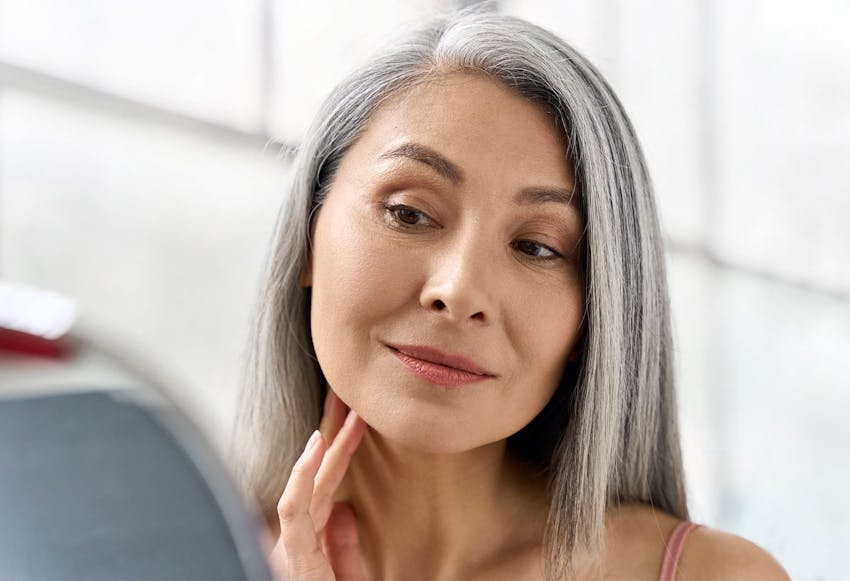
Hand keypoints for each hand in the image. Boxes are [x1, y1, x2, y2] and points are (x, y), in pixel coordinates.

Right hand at [268, 390, 367, 579]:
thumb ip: (345, 550)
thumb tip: (346, 511)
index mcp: (312, 543)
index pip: (327, 487)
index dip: (340, 450)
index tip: (356, 419)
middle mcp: (298, 541)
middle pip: (317, 479)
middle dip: (332, 435)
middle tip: (347, 398)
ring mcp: (293, 547)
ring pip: (305, 484)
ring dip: (324, 444)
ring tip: (341, 411)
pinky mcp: (293, 557)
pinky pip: (294, 509)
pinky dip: (304, 475)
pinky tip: (317, 447)